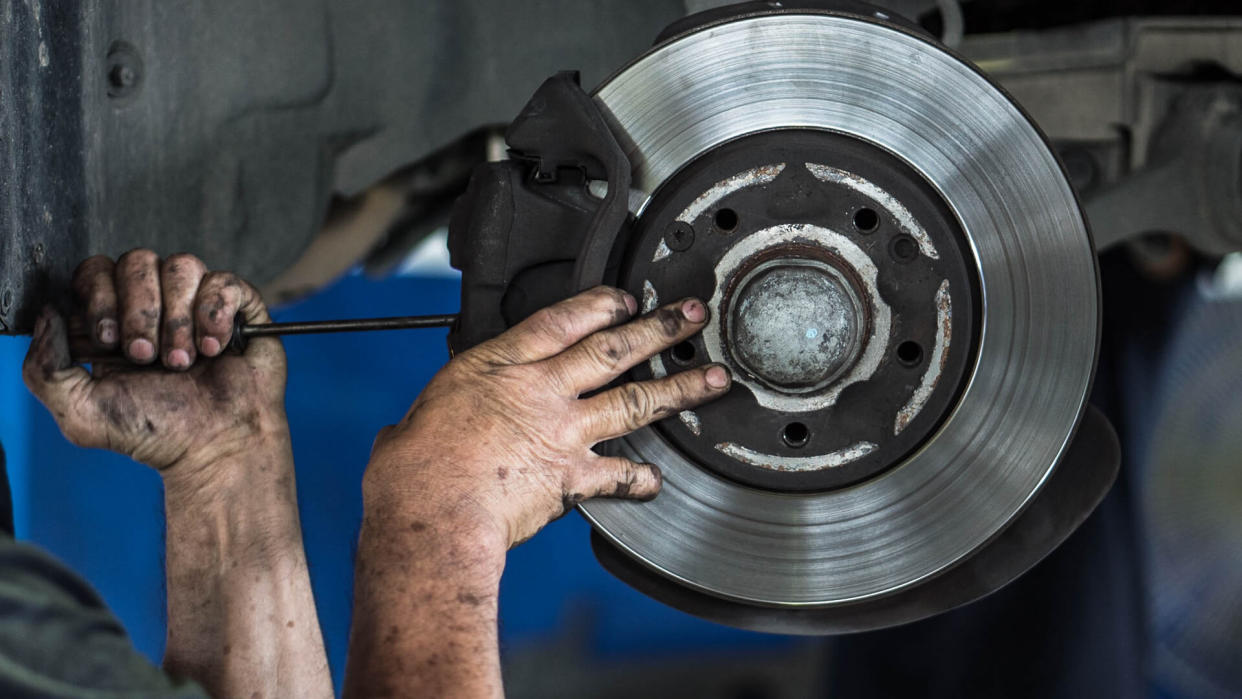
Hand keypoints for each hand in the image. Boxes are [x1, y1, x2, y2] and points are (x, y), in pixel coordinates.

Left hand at [22, 249, 286, 477]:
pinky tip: (215, 349)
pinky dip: (215, 314)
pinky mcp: (238, 308)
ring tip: (184, 361)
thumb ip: (44, 368)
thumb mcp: (82, 413)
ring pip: (181, 266)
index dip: (99, 296)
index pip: (95, 271)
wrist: (218, 447)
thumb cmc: (157, 433)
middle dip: (140, 312)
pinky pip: (224, 282)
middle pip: (137, 261)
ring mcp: (198, 303)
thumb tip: (48, 314)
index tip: (109, 341)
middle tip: (148, 357)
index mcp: (114, 320)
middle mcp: (155, 304)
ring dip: (179, 319)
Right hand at [364, 285, 730, 550]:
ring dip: (679, 388)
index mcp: (499, 366)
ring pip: (634, 400)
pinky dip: (642, 479)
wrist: (434, 513)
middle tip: (692, 315)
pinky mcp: (572, 477)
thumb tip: (404, 437)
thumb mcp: (413, 421)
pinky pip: (621, 475)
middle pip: (612, 349)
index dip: (599, 304)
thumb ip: (431, 420)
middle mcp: (540, 391)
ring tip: (713, 378)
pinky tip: (658, 479)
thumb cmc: (413, 471)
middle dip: (659, 328)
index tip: (625, 297)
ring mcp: (563, 432)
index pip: (561, 320)